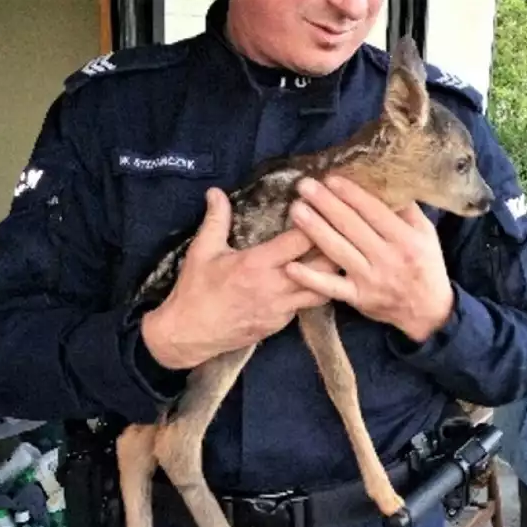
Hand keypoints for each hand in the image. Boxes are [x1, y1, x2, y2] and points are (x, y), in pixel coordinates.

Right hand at [141, 187, 334, 368]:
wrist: (188, 335)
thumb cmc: (194, 291)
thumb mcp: (202, 251)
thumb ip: (215, 219)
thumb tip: (216, 192)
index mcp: (257, 264)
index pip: (301, 240)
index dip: (316, 222)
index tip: (321, 208)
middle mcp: (275, 287)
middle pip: (323, 266)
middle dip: (334, 247)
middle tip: (338, 231)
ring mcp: (280, 309)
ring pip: (323, 290)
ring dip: (330, 273)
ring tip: (335, 256)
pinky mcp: (280, 325)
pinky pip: (305, 306)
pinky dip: (313, 291)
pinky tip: (312, 280)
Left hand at [286, 176, 453, 342]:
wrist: (428, 310)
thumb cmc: (425, 264)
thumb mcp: (426, 234)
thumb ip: (406, 209)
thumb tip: (385, 181)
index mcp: (405, 238)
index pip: (373, 210)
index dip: (350, 193)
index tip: (329, 179)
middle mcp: (387, 257)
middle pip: (351, 226)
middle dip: (325, 203)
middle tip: (304, 186)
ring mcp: (370, 279)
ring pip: (338, 251)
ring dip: (314, 229)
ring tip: (296, 210)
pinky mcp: (357, 298)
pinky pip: (331, 287)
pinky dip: (310, 278)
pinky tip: (291, 266)